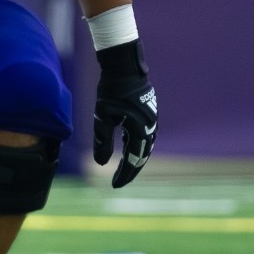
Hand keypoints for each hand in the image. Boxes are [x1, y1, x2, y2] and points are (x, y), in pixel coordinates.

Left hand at [93, 40, 157, 187]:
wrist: (124, 67)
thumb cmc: (111, 91)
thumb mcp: (103, 118)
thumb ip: (103, 142)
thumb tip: (101, 163)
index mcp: (140, 131)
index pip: (133, 160)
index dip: (124, 174)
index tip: (115, 186)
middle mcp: (150, 127)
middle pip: (142, 155)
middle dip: (131, 170)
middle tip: (120, 181)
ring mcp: (152, 119)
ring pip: (146, 146)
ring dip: (136, 158)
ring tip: (126, 168)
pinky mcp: (149, 112)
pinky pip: (146, 135)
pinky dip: (138, 146)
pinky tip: (130, 147)